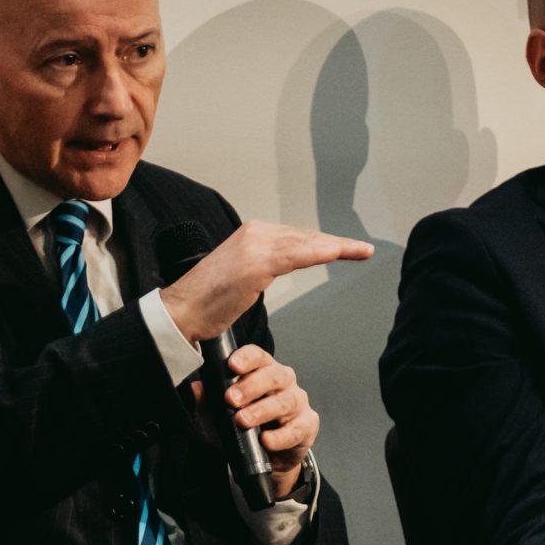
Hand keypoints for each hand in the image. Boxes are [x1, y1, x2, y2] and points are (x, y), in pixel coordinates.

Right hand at [157, 221, 373, 341]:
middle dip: (336, 243)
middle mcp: (254, 232)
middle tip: (362, 249)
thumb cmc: (207, 302)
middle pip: (306, 237)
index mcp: (250, 235)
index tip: (344, 247)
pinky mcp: (257, 262)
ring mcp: (255, 245)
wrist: (182, 312)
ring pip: (306, 243)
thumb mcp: (239, 278)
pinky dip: (321, 252)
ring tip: (361, 251)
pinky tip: (340, 252)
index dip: (322, 242)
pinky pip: (298, 254)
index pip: (295, 237)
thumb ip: (259, 268)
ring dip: (338, 246)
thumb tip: (274, 269)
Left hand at [193, 347, 316, 498]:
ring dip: (262, 410)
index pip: (258, 356)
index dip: (246, 358)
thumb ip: (208, 402)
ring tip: (243, 420)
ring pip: (285, 401)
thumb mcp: (219, 416)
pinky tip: (265, 440)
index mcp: (263, 372)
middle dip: (251, 386)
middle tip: (231, 398)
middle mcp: (283, 383)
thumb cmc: (243, 430)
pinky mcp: (306, 426)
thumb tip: (196, 389)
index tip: (232, 365)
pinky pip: (296, 429)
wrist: (266, 460)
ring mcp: (298, 403)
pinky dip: (280, 436)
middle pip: (273, 375)